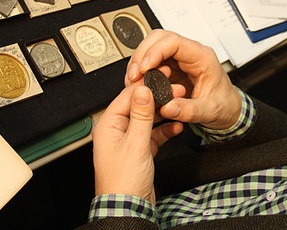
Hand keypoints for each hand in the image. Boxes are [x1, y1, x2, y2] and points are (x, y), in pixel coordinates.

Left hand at [91, 84, 182, 203]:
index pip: (128, 97)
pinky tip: (176, 125)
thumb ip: (141, 115)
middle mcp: (117, 131)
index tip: (162, 79)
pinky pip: (153, 134)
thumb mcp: (136, 143)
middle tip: (175, 90)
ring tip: (178, 105)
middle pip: (138, 106)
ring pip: (147, 119)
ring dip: (163, 113)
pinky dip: (165, 129)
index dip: (146, 86)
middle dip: (158, 98)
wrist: (129, 208)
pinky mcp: (140, 151)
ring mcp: (129, 141)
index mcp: (108, 126)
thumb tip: (142, 91)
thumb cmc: (123, 182)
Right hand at [125, 30, 240, 129]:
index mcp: (202, 57)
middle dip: (142, 54)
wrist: (228, 109)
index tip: (143, 68)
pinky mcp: (171, 68)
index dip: (155, 51)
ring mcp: (179, 60)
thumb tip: (168, 108)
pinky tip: (139, 84)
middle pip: (159, 39)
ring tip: (133, 81)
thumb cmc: (224, 104)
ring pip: (152, 47)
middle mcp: (189, 54)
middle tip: (133, 76)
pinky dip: (141, 71)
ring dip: (139, 62)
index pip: (174, 42)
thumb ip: (190, 110)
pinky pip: (152, 61)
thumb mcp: (210, 111)